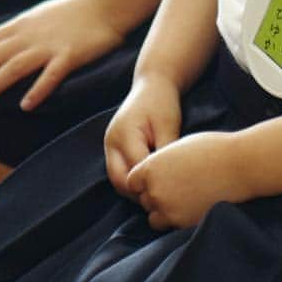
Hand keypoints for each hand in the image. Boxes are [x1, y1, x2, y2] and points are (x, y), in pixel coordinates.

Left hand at [0, 0, 123, 109]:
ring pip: (15, 67)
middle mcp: (32, 35)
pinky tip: (25, 105)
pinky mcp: (70, 56)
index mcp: (24, 23)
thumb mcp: (41, 13)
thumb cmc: (75, 9)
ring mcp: (50, 46)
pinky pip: (50, 76)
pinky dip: (36, 90)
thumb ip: (21, 27)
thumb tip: (3, 41)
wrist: (106, 3)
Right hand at [104, 75, 181, 195]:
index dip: (152, 183)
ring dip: (135, 188)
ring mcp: (109, 146)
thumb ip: (166, 151)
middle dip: (140, 191)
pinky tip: (150, 180)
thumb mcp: (168, 125)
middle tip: (163, 196)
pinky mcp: (113, 148)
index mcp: (124, 135)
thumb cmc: (162, 103)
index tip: (171, 189)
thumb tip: (169, 178)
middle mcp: (111, 143)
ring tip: (158, 189)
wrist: (152, 84)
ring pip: (117, 180)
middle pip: (120, 181)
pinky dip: (132, 179)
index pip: (135, 171)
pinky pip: (119, 172)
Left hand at [125, 132, 246, 229]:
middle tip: (176, 186)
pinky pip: (172, 225)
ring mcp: (168, 209)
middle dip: (155, 194)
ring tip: (183, 198)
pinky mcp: (183, 223)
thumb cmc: (213, 149)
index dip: (144, 179)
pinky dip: (178, 219)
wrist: (238, 165)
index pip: (132, 181)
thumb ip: (162, 162)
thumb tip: (156, 171)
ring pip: (154, 217)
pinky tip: (193, 205)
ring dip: (163, 210)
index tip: (159, 176)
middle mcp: (155, 191)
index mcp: (151, 168)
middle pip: (143, 199)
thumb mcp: (180, 146)